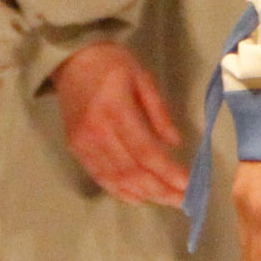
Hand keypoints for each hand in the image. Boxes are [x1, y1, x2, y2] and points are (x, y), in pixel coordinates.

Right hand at [51, 42, 186, 204]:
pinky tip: (138, 198)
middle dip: (160, 189)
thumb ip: (159, 111)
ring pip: (116, 179)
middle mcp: (97, 132)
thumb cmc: (112, 63)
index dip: (167, 172)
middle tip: (183, 200)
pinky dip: (120, 191)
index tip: (188, 185)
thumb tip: (175, 143)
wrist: (72, 58)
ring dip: (144, 194)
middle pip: (132, 171)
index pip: (145, 151)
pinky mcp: (75, 149)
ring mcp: (83, 144)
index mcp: (116, 109)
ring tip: (167, 201)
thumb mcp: (142, 77)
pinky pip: (100, 177)